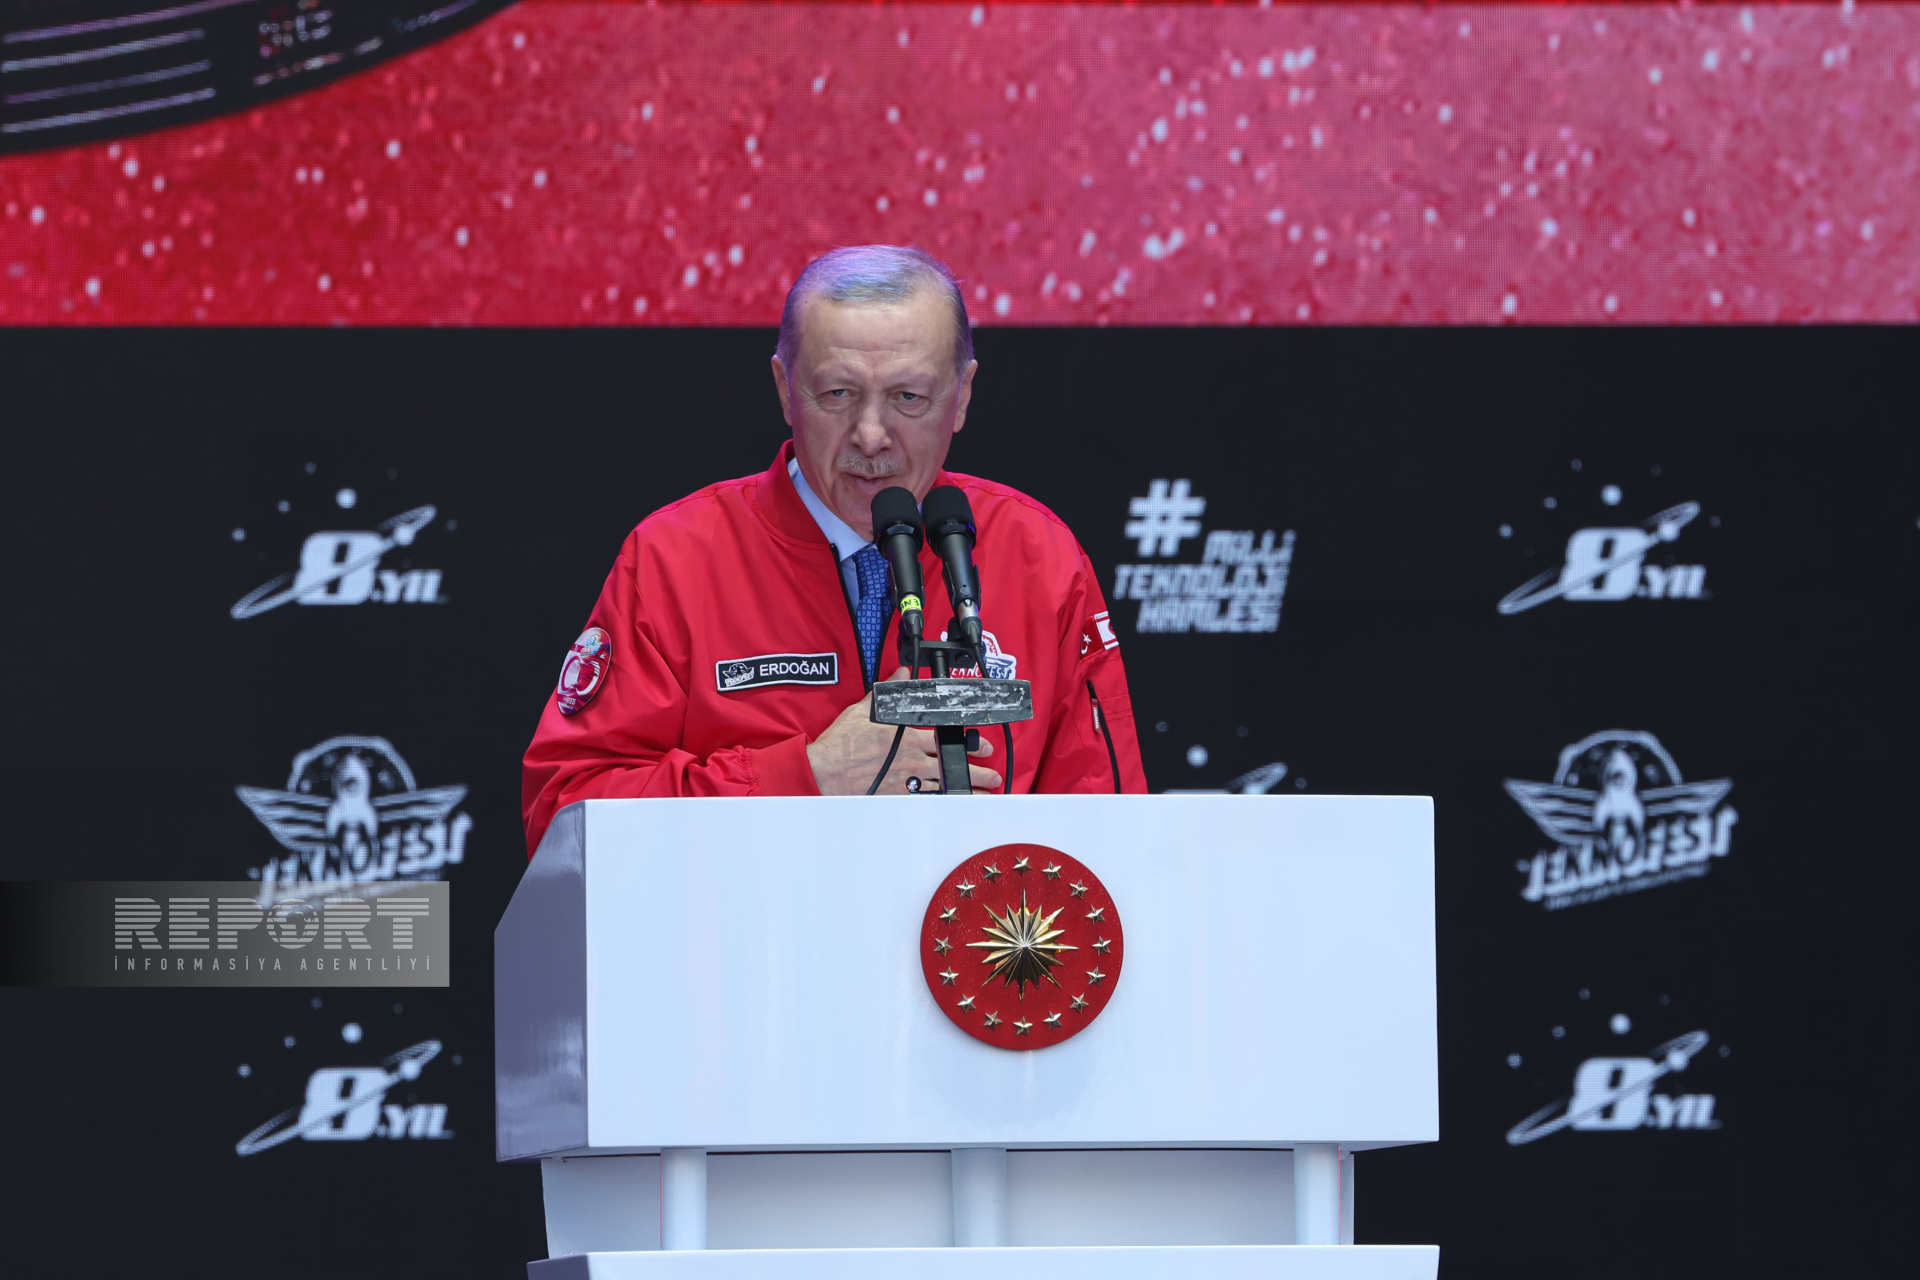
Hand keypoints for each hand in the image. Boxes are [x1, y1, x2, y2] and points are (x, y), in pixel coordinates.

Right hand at [807, 667, 1002, 794]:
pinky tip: (955, 808)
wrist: (824, 771)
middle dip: (975, 769)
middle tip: (992, 775)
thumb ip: (887, 692)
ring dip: (966, 789)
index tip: (982, 746)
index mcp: (905, 736)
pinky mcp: (896, 796)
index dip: (967, 742)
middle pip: (950, 763)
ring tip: (983, 795)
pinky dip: (942, 804)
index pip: (944, 737)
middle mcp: (910, 759)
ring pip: (944, 785)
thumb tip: (901, 673)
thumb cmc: (841, 743)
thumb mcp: (864, 710)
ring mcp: (905, 780)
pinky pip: (925, 800)